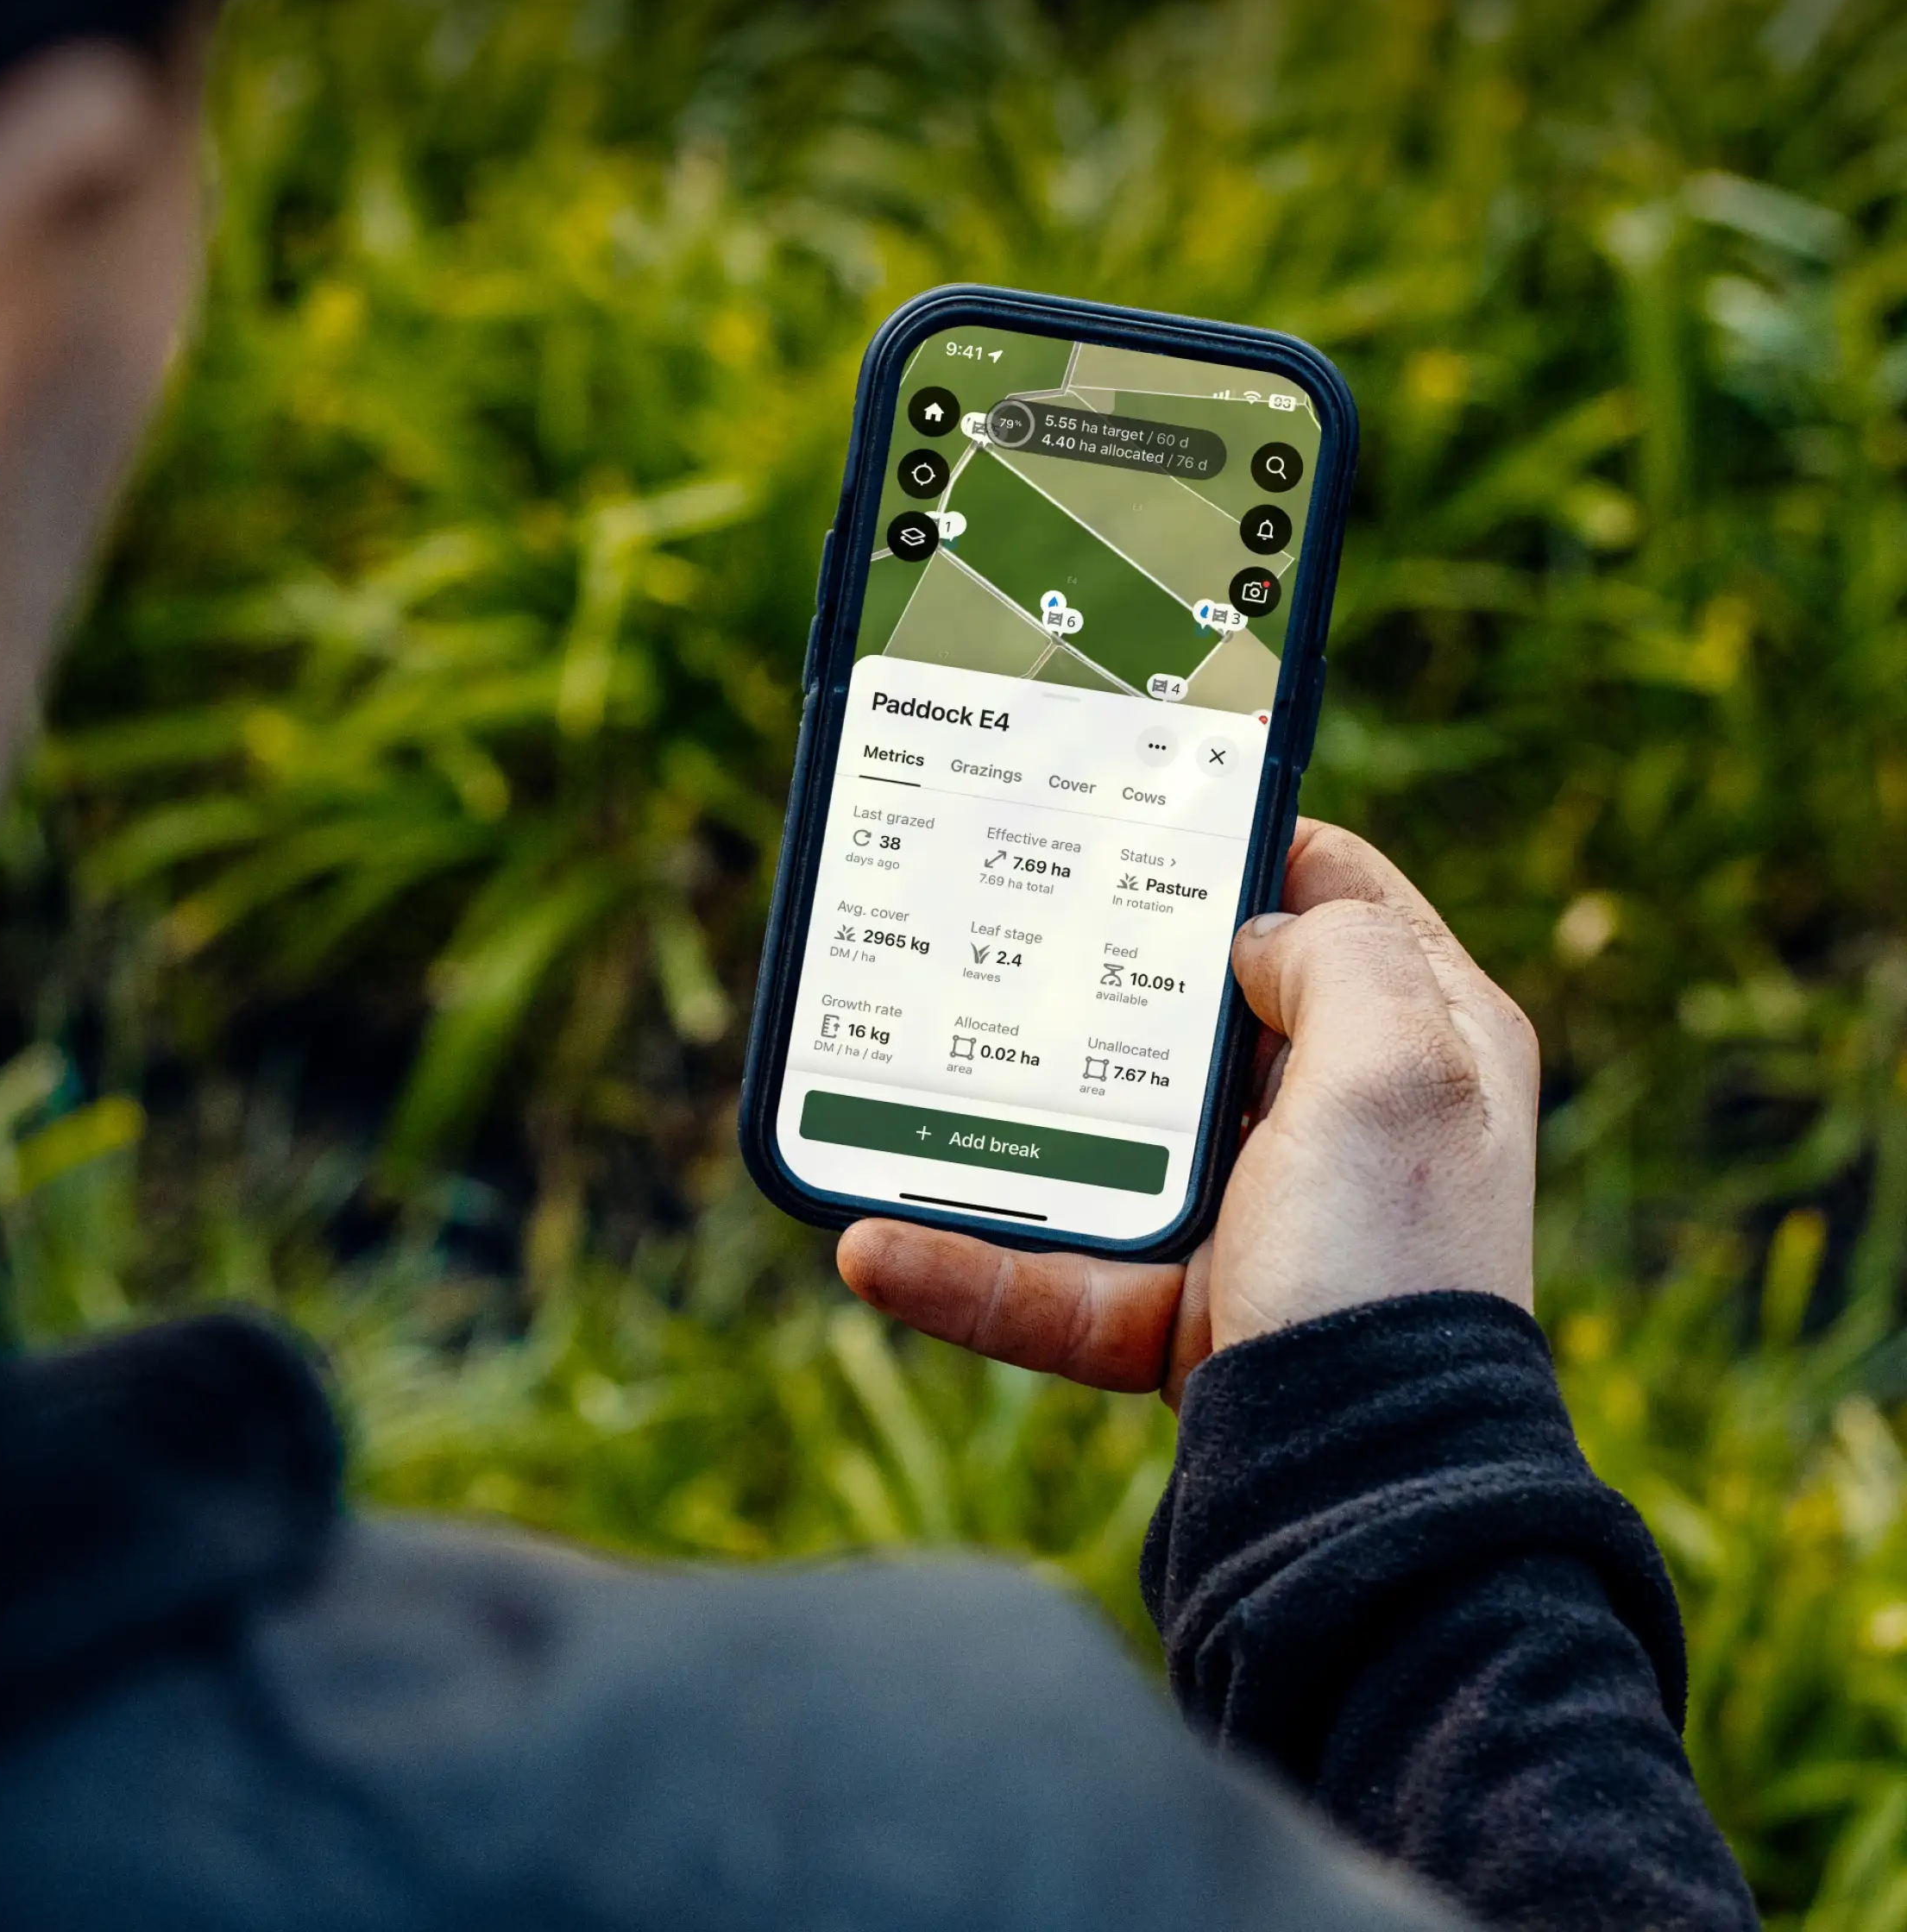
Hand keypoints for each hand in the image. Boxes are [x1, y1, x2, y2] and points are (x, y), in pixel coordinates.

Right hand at [833, 819, 1539, 1403]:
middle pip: (1194, 1010)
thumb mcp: (1399, 1068)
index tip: (1129, 803)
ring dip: (990, 1126)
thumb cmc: (1393, 1262)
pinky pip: (1046, 1278)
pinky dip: (958, 1267)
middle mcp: (1342, 1123)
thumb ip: (1340, 957)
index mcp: (1425, 1044)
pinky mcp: (1179, 1318)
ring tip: (882, 1093)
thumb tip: (1254, 933)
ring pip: (1099, 1142)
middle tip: (990, 916)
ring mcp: (1257, 1222)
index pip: (1336, 896)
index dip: (1241, 839)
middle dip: (1085, 971)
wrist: (1370, 1494)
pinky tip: (871, 1247)